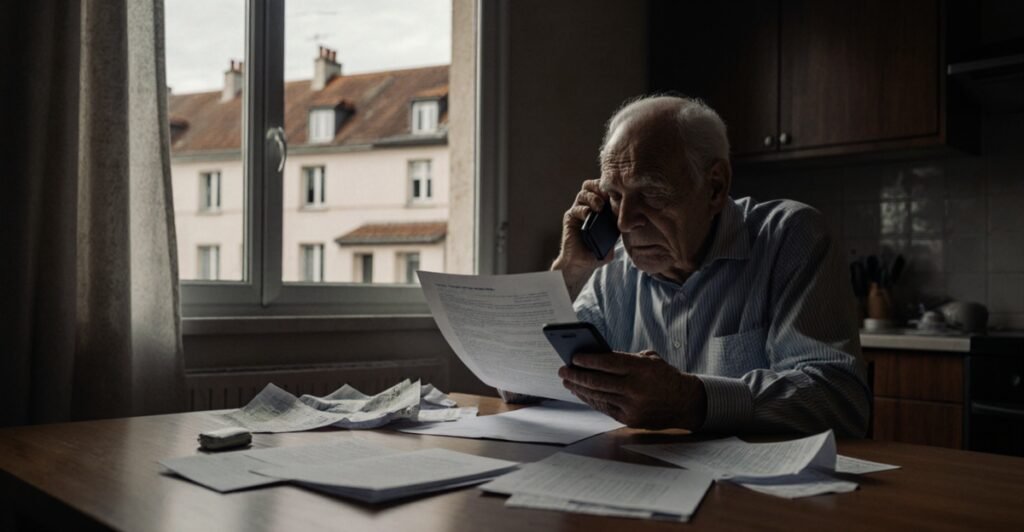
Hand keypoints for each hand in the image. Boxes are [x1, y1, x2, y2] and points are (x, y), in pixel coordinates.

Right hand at [551, 179, 613, 298]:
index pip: (606, 190)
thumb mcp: (613, 238)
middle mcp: (590, 207)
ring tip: (600, 206)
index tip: (621, 195)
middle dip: (601, 187)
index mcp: (603, 209)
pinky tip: (589, 215)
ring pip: (584, 193)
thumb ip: (619, 228)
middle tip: (608, 195)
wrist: (582, 263)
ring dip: (593, 197)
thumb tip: (630, 221)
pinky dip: (584, 209)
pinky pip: (576, 208)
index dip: (613, 189)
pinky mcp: (570, 218)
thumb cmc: (598, 252)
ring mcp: (580, 211)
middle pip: (593, 186)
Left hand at [557, 350, 706, 429]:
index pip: (606, 362)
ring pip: (597, 396)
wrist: (686, 403)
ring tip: (568, 382)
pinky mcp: (629, 419)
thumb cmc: (665, 376)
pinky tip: (582, 394)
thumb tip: (596, 357)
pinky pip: (604, 408)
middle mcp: (635, 388)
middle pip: (597, 381)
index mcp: (640, 369)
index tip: (573, 357)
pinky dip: (591, 400)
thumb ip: (625, 358)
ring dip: (579, 389)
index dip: (587, 360)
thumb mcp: (649, 360)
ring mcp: (631, 405)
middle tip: (563, 370)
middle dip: (576, 375)